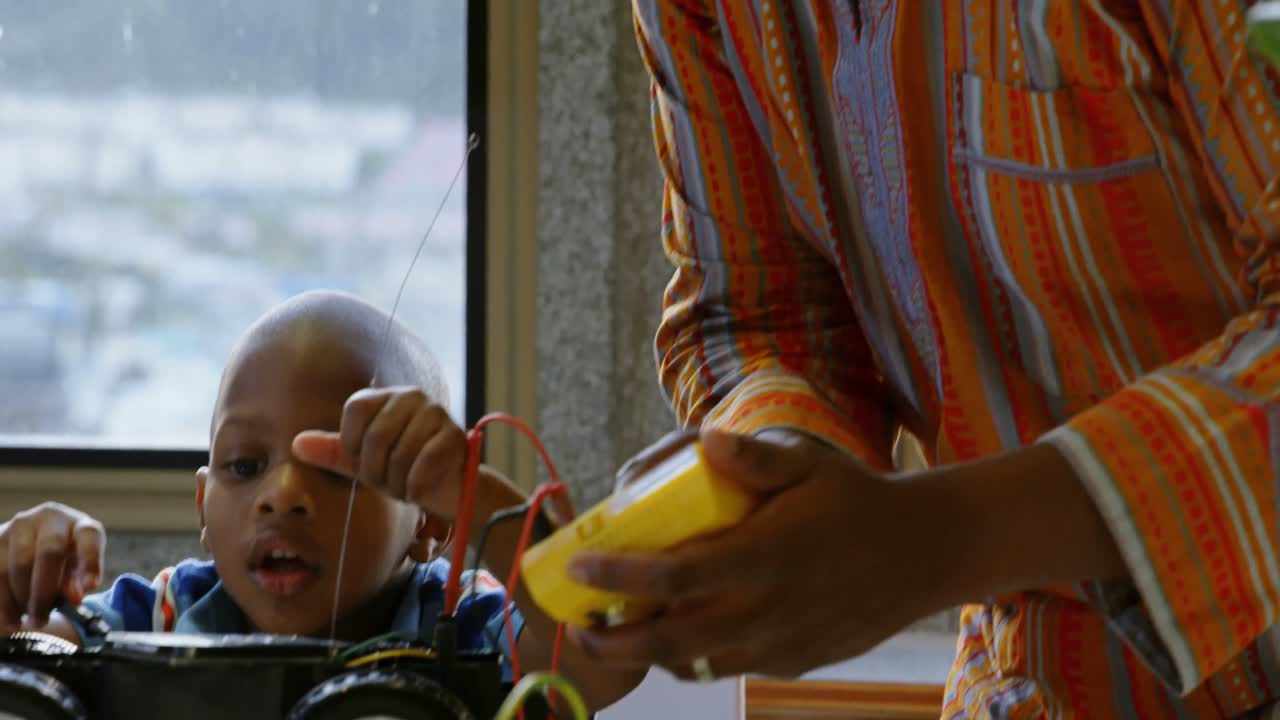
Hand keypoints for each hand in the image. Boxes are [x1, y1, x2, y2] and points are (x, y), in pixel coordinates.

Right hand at [0, 502, 104, 630]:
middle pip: (50, 551)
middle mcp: (50, 517)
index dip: (91, 560)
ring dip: (18, 599)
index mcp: (79, 525)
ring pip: (17, 564)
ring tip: (22, 622)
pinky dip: (2, 599)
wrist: (27, 547)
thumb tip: (75, 597)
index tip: (91, 587)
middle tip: (40, 619)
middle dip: (44, 591)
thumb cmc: (60, 564)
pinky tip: (7, 617)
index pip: (89, 536)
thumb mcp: (74, 573)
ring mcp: (20, 524)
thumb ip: (77, 584)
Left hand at [291, 386, 466, 517]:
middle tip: (385, 483)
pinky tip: (418, 491)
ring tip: (403, 486)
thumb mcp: (362, 462)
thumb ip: (332, 451)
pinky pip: (425, 463)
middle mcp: (411, 396)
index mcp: (385, 396)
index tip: (362, 463)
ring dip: (397, 482)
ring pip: (401, 453)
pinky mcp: (454, 435)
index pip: (356, 409)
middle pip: (376, 435)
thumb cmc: (401, 468)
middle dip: (375, 471)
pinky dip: (416, 486)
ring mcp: (436, 413)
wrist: (446, 487)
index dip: (352, 444)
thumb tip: (296, 443)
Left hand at [564, 429, 952, 679]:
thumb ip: (754, 458)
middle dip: (611, 638)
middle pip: (667, 638)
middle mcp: (765, 608)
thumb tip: (703, 438)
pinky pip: (728, 668)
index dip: (617, 574)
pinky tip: (676, 636)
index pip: (671, 574)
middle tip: (579, 622)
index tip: (578, 563)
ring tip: (615, 632)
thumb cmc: (858, 500)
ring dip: (646, 652)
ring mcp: (779, 643)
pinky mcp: (793, 662)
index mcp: (763, 556)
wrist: (924, 554)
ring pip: (693, 662)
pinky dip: (691, 658)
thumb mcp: (810, 463)